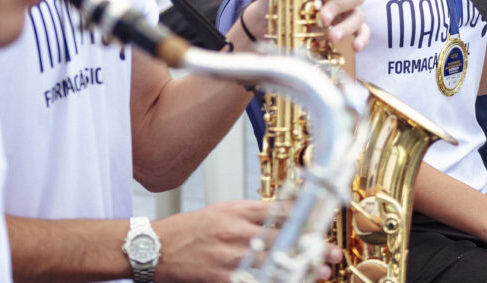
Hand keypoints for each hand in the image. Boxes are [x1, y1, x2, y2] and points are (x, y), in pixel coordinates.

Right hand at [152, 200, 342, 280]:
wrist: (157, 248)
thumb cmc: (191, 229)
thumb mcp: (224, 210)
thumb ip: (254, 212)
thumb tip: (285, 213)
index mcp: (239, 212)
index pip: (280, 211)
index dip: (306, 217)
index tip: (324, 222)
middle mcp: (237, 232)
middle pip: (282, 237)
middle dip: (309, 245)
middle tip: (330, 252)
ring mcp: (230, 256)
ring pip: (272, 261)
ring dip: (298, 268)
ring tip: (319, 272)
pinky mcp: (221, 277)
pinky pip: (252, 281)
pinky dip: (271, 282)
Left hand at [242, 0, 369, 50]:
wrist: (271, 20)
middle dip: (339, 5)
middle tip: (321, 17)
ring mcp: (346, 8)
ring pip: (359, 13)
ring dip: (347, 25)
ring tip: (331, 36)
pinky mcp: (346, 26)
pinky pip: (362, 30)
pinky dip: (362, 37)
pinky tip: (355, 47)